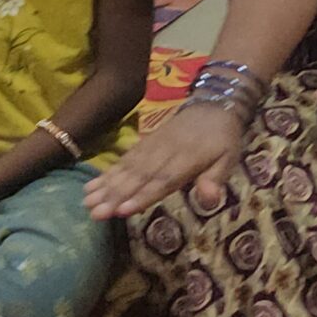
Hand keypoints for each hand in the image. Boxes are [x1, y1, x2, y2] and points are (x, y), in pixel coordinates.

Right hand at [83, 100, 245, 217]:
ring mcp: (152, 146)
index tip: (122, 211)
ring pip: (127, 167)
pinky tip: (92, 186)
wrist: (212, 103)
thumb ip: (216, 179)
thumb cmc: (222, 139)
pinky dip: (107, 173)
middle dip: (115, 195)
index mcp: (188, 158)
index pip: (164, 180)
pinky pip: (125, 159)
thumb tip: (210, 200)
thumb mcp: (228, 159)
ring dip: (106, 186)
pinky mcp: (144, 143)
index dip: (143, 195)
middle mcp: (165, 152)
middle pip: (139, 176)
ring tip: (87, 202)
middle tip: (95, 213)